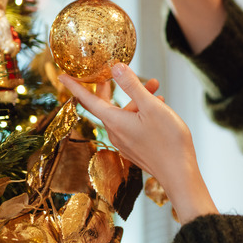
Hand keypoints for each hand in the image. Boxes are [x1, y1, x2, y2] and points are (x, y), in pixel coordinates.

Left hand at [58, 63, 217, 222]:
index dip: (74, 85)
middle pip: (105, 104)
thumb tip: (115, 67)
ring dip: (136, 98)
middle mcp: (115, 133)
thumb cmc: (168, 141)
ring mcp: (125, 142)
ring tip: (156, 87)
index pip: (87, 99)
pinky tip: (158, 105)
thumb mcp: (151, 106)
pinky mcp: (136, 148)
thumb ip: (132, 86)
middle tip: (110, 71)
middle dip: (110, 86)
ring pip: (124, 113)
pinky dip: (141, 111)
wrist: (179, 174)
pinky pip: (132, 124)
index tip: (62, 75)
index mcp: (114, 121)